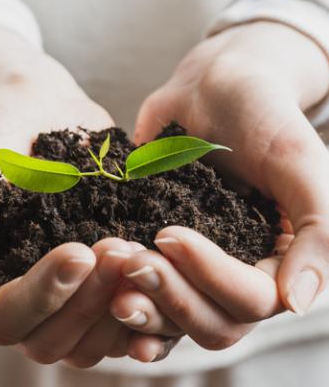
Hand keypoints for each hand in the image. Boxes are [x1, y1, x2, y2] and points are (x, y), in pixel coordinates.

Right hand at [0, 23, 167, 366]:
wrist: (38, 104)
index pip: (9, 320)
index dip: (44, 295)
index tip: (77, 252)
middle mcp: (33, 296)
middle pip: (56, 340)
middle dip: (90, 300)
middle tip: (119, 249)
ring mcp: (73, 289)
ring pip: (96, 336)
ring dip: (123, 304)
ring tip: (141, 253)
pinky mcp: (108, 273)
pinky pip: (131, 310)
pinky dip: (151, 305)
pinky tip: (169, 277)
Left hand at [110, 21, 328, 354]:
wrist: (212, 89)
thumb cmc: (260, 116)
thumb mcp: (297, 162)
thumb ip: (317, 229)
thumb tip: (297, 302)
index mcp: (277, 259)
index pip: (252, 300)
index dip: (210, 277)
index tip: (169, 234)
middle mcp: (239, 273)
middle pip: (213, 324)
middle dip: (172, 298)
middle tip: (134, 262)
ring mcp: (198, 268)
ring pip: (177, 321)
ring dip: (146, 308)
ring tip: (113, 278)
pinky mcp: (164, 255)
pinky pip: (149, 296)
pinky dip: (129, 304)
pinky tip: (105, 293)